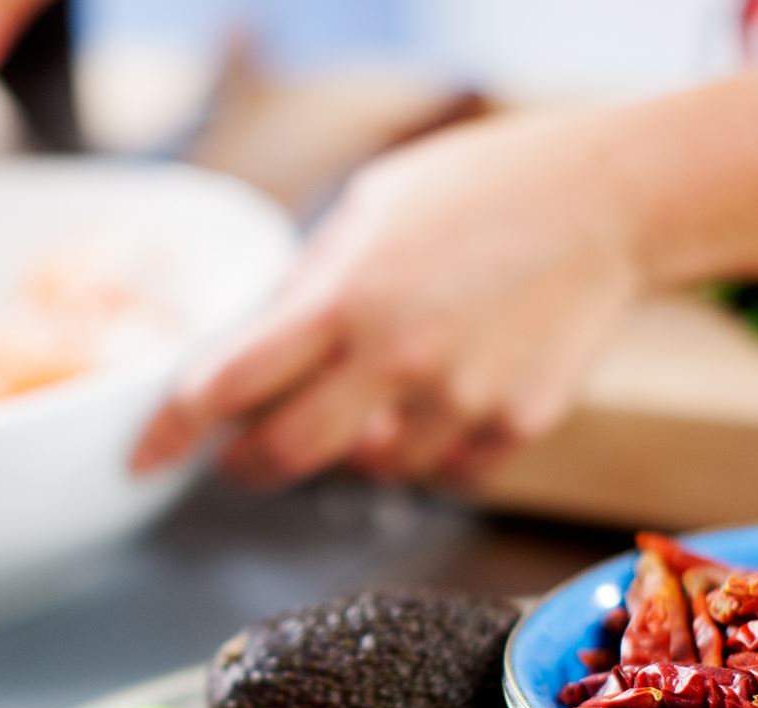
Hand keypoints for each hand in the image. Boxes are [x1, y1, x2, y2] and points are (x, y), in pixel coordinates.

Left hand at [132, 110, 646, 487]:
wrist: (612, 199)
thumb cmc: (485, 187)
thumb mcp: (371, 207)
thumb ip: (309, 282)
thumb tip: (255, 344)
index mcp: (346, 297)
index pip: (228, 385)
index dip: (173, 430)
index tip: (146, 456)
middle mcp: (397, 359)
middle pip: (287, 456)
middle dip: (250, 466)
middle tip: (242, 458)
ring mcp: (461, 401)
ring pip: (372, 471)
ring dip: (356, 448)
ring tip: (383, 392)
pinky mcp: (516, 427)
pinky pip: (448, 471)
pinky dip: (432, 450)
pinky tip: (449, 397)